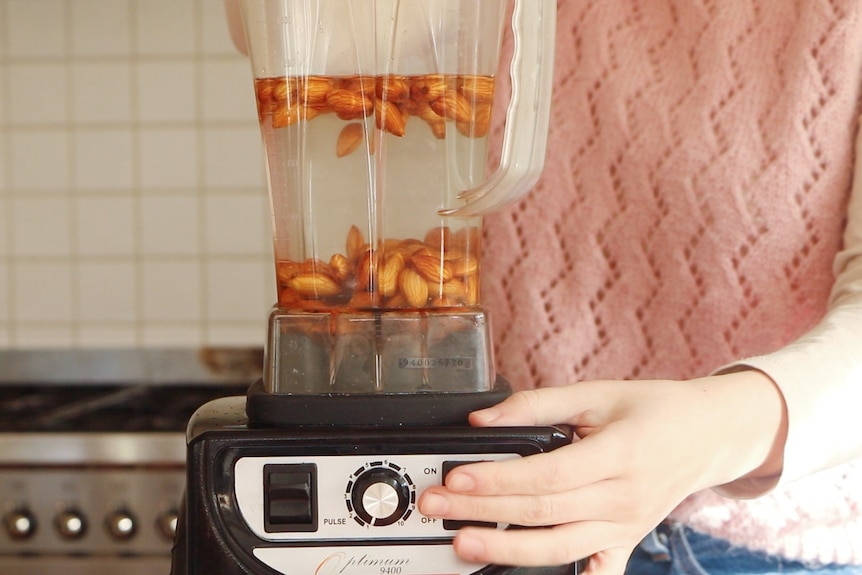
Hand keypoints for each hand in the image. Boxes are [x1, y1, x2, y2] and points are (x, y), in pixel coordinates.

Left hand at [417, 372, 786, 573]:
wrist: (708, 435)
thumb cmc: (654, 410)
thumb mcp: (598, 393)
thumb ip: (537, 403)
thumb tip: (484, 419)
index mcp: (618, 455)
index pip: (547, 475)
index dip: (498, 478)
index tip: (457, 477)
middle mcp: (622, 499)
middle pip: (542, 512)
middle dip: (482, 511)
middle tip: (436, 505)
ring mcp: (625, 527)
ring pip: (559, 549)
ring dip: (506, 551)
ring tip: (462, 543)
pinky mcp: (625, 542)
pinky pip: (598, 574)